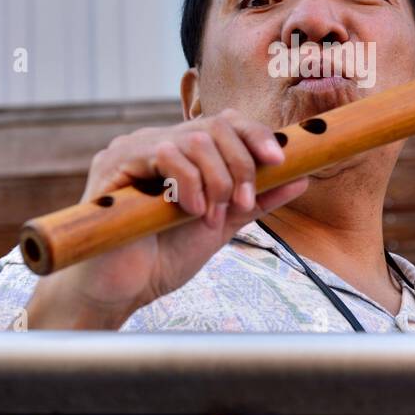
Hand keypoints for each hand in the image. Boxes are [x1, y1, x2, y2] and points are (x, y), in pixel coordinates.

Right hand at [28, 108, 307, 328]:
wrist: (121, 291)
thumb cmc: (162, 259)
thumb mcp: (222, 225)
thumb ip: (256, 200)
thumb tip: (300, 179)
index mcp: (181, 152)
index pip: (225, 123)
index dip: (256, 135)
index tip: (280, 160)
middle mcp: (157, 142)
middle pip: (215, 126)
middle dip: (240, 164)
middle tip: (242, 202)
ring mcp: (133, 150)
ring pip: (194, 139)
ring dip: (216, 179)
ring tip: (212, 216)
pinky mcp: (114, 164)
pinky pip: (165, 154)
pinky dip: (189, 183)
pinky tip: (191, 212)